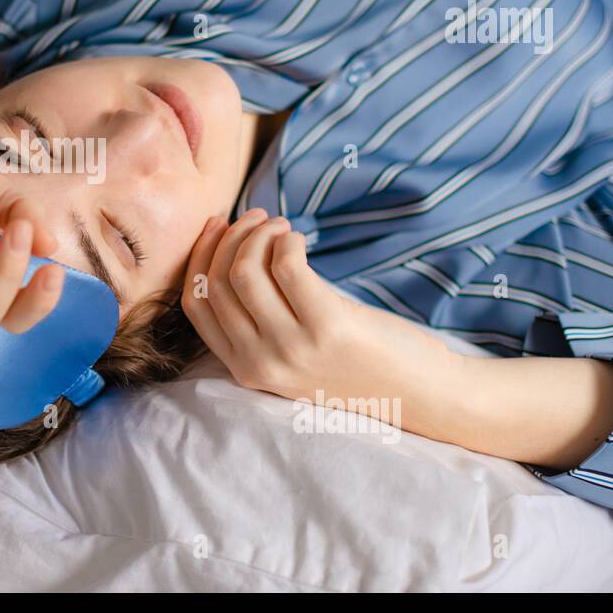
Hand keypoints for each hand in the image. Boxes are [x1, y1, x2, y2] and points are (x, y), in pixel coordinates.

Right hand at [181, 210, 457, 402]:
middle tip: (257, 219)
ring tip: (280, 227)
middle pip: (217, 283)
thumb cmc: (353, 363)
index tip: (218, 228)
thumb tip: (230, 250)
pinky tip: (299, 240)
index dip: (201, 257)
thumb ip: (257, 321)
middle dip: (231, 238)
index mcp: (244, 369)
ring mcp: (292, 347)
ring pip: (245, 271)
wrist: (416, 392)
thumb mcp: (290, 354)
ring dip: (258, 235)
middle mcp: (261, 362)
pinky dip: (287, 242)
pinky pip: (287, 267)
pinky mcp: (327, 326)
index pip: (196, 305)